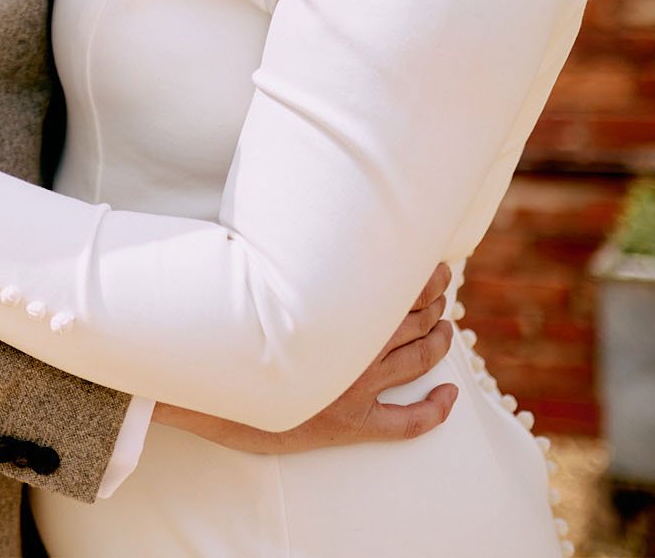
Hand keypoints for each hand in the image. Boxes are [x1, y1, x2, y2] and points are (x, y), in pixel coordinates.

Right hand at [151, 263, 458, 453]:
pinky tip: (451, 397)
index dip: (426, 277)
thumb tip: (295, 230)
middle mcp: (358, 347)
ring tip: (448, 330)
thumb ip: (287, 262)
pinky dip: (436, 411)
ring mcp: (359, 387)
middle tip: (443, 290)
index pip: (402, 288)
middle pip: (416, 319)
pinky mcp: (351, 423)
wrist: (204, 390)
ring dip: (441, 342)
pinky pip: (408, 422)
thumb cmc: (224, 330)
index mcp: (341, 309)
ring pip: (420, 360)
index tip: (434, 266)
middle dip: (436, 302)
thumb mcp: (254, 280)